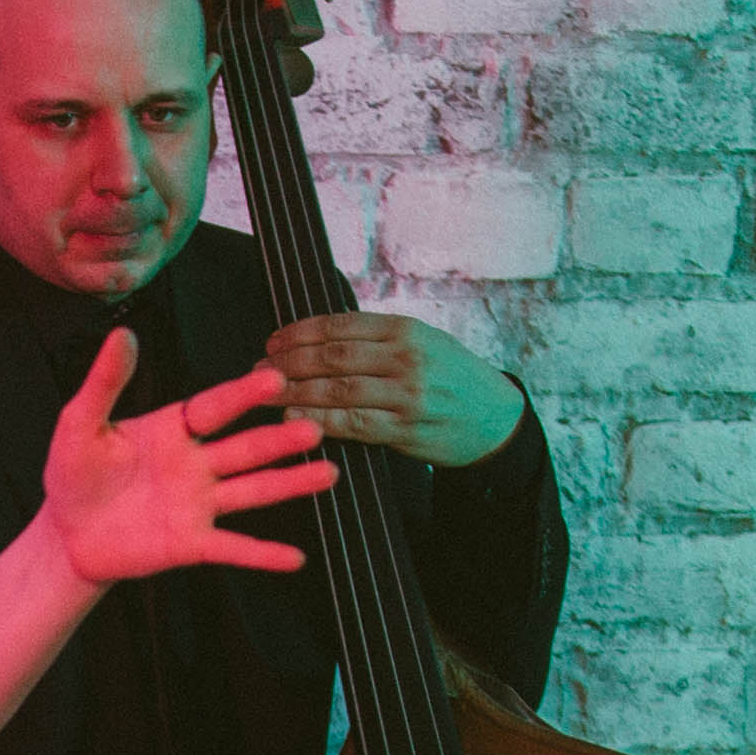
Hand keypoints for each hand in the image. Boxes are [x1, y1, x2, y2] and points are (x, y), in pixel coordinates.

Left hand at [42, 338, 333, 589]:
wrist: (66, 535)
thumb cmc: (74, 475)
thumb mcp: (80, 423)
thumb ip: (105, 382)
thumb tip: (123, 334)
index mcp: (173, 430)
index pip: (216, 408)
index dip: (243, 396)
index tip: (275, 380)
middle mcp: (195, 464)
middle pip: (246, 448)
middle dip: (280, 439)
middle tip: (315, 427)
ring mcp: (198, 504)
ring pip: (252, 492)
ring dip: (290, 484)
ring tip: (328, 474)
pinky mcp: (192, 543)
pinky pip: (233, 547)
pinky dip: (263, 554)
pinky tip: (296, 558)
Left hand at [263, 312, 525, 468]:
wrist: (496, 418)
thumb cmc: (452, 378)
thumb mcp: (423, 342)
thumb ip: (377, 339)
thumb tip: (320, 337)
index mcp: (406, 330)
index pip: (341, 325)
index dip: (300, 333)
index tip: (273, 341)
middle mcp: (407, 358)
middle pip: (333, 356)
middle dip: (288, 362)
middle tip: (259, 369)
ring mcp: (408, 394)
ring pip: (338, 390)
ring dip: (295, 391)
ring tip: (267, 393)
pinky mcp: (407, 429)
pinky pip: (354, 424)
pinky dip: (320, 420)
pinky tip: (296, 418)